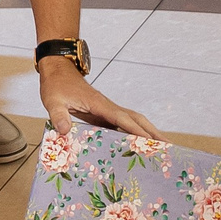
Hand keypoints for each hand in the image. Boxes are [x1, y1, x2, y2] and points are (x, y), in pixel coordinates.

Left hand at [38, 61, 156, 139]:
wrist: (58, 71)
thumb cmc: (56, 85)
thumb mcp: (53, 101)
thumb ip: (58, 115)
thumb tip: (64, 131)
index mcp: (99, 104)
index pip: (122, 119)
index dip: (136, 130)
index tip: (150, 141)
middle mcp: (108, 107)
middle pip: (136, 119)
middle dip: (152, 132)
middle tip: (168, 146)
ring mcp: (107, 110)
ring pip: (133, 121)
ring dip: (147, 132)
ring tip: (160, 148)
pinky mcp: (103, 114)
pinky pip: (122, 125)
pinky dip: (133, 134)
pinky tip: (136, 145)